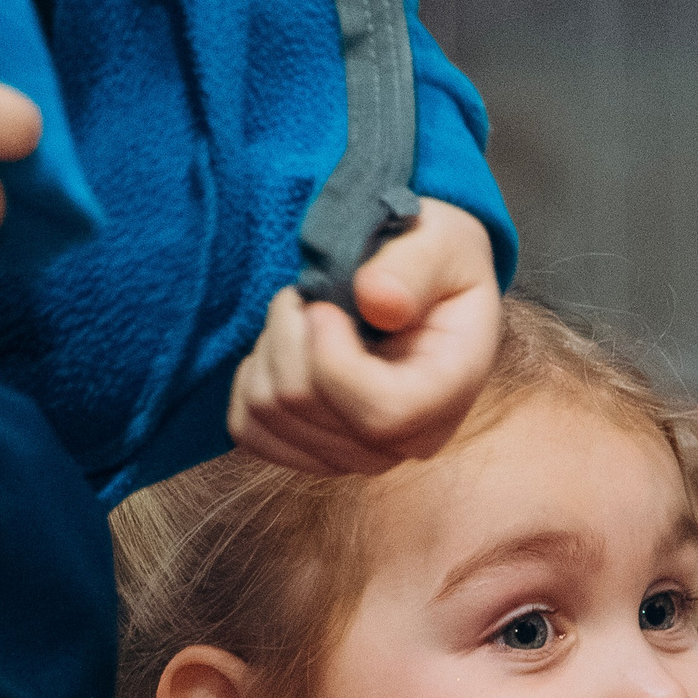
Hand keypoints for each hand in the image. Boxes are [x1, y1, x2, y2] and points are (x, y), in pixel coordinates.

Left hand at [227, 197, 500, 474]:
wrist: (426, 290)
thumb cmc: (438, 262)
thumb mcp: (443, 242)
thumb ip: (415, 266)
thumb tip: (377, 301)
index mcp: (448, 392)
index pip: (383, 414)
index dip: (332, 359)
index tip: (322, 305)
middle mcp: (405, 440)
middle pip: (307, 406)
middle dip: (291, 333)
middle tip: (313, 293)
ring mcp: (357, 455)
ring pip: (269, 412)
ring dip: (270, 348)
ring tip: (303, 317)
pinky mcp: (311, 453)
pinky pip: (249, 429)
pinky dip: (251, 380)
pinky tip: (286, 351)